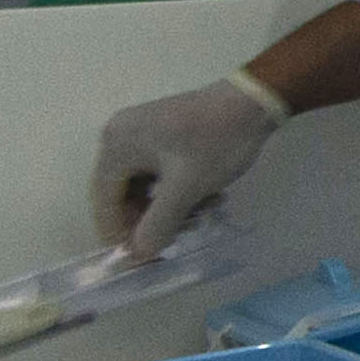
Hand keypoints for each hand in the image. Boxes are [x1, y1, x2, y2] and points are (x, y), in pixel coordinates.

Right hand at [90, 74, 284, 254]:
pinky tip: (206, 202)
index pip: (104, 199)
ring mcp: (143, 134)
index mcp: (116, 145)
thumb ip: (158, 224)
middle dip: (148, 220)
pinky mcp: (164, 136)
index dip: (117, 231)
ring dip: (168, 208)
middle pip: (123, 193)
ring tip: (197, 221)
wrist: (255, 102)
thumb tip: (139, 254)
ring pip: (145, 186)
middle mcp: (121, 137)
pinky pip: (160, 174)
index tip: (137, 258)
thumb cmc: (216, 143)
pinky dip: (178, 192)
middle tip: (172, 242)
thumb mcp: (185, 189)